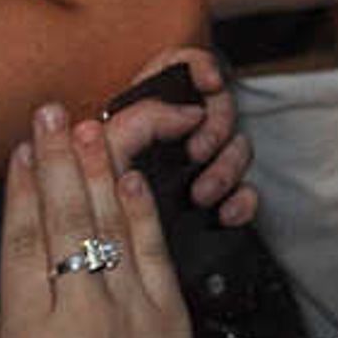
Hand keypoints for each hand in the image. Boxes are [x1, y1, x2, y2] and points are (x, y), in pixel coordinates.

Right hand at [0, 104, 213, 337]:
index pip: (24, 248)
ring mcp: (133, 312)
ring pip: (113, 225)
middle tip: (51, 110)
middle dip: (58, 160)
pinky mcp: (173, 318)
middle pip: (68, 221)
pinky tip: (130, 176)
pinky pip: (155, 250)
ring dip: (100, 169)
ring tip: (90, 122)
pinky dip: (142, 209)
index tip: (19, 148)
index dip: (22, 192)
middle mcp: (83, 317)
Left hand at [100, 45, 257, 230]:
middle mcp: (175, 134)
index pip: (179, 68)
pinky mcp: (216, 201)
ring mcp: (199, 167)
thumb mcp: (103, 156)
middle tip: (196, 152)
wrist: (104, 271)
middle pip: (218, 104)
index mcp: (143, 112)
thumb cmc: (91, 208)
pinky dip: (242, 200)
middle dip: (214, 125)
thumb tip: (181, 115)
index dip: (198, 66)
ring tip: (202, 194)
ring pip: (237, 146)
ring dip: (226, 167)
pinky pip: (247, 191)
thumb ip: (133, 122)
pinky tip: (226, 214)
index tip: (209, 80)